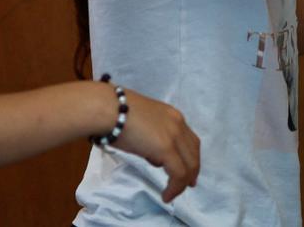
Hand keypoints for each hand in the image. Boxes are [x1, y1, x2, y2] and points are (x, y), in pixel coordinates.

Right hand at [109, 87, 199, 202]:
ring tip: (172, 193)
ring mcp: (174, 136)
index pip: (189, 139)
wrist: (109, 108)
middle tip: (188, 185)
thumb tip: (154, 154)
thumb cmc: (116, 113)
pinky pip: (178, 174)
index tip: (188, 170)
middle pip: (193, 152)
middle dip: (192, 171)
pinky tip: (166, 195)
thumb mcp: (142, 122)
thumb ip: (153, 136)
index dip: (191, 156)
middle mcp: (178, 124)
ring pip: (189, 166)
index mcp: (172, 115)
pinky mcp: (167, 149)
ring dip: (182, 182)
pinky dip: (175, 188)